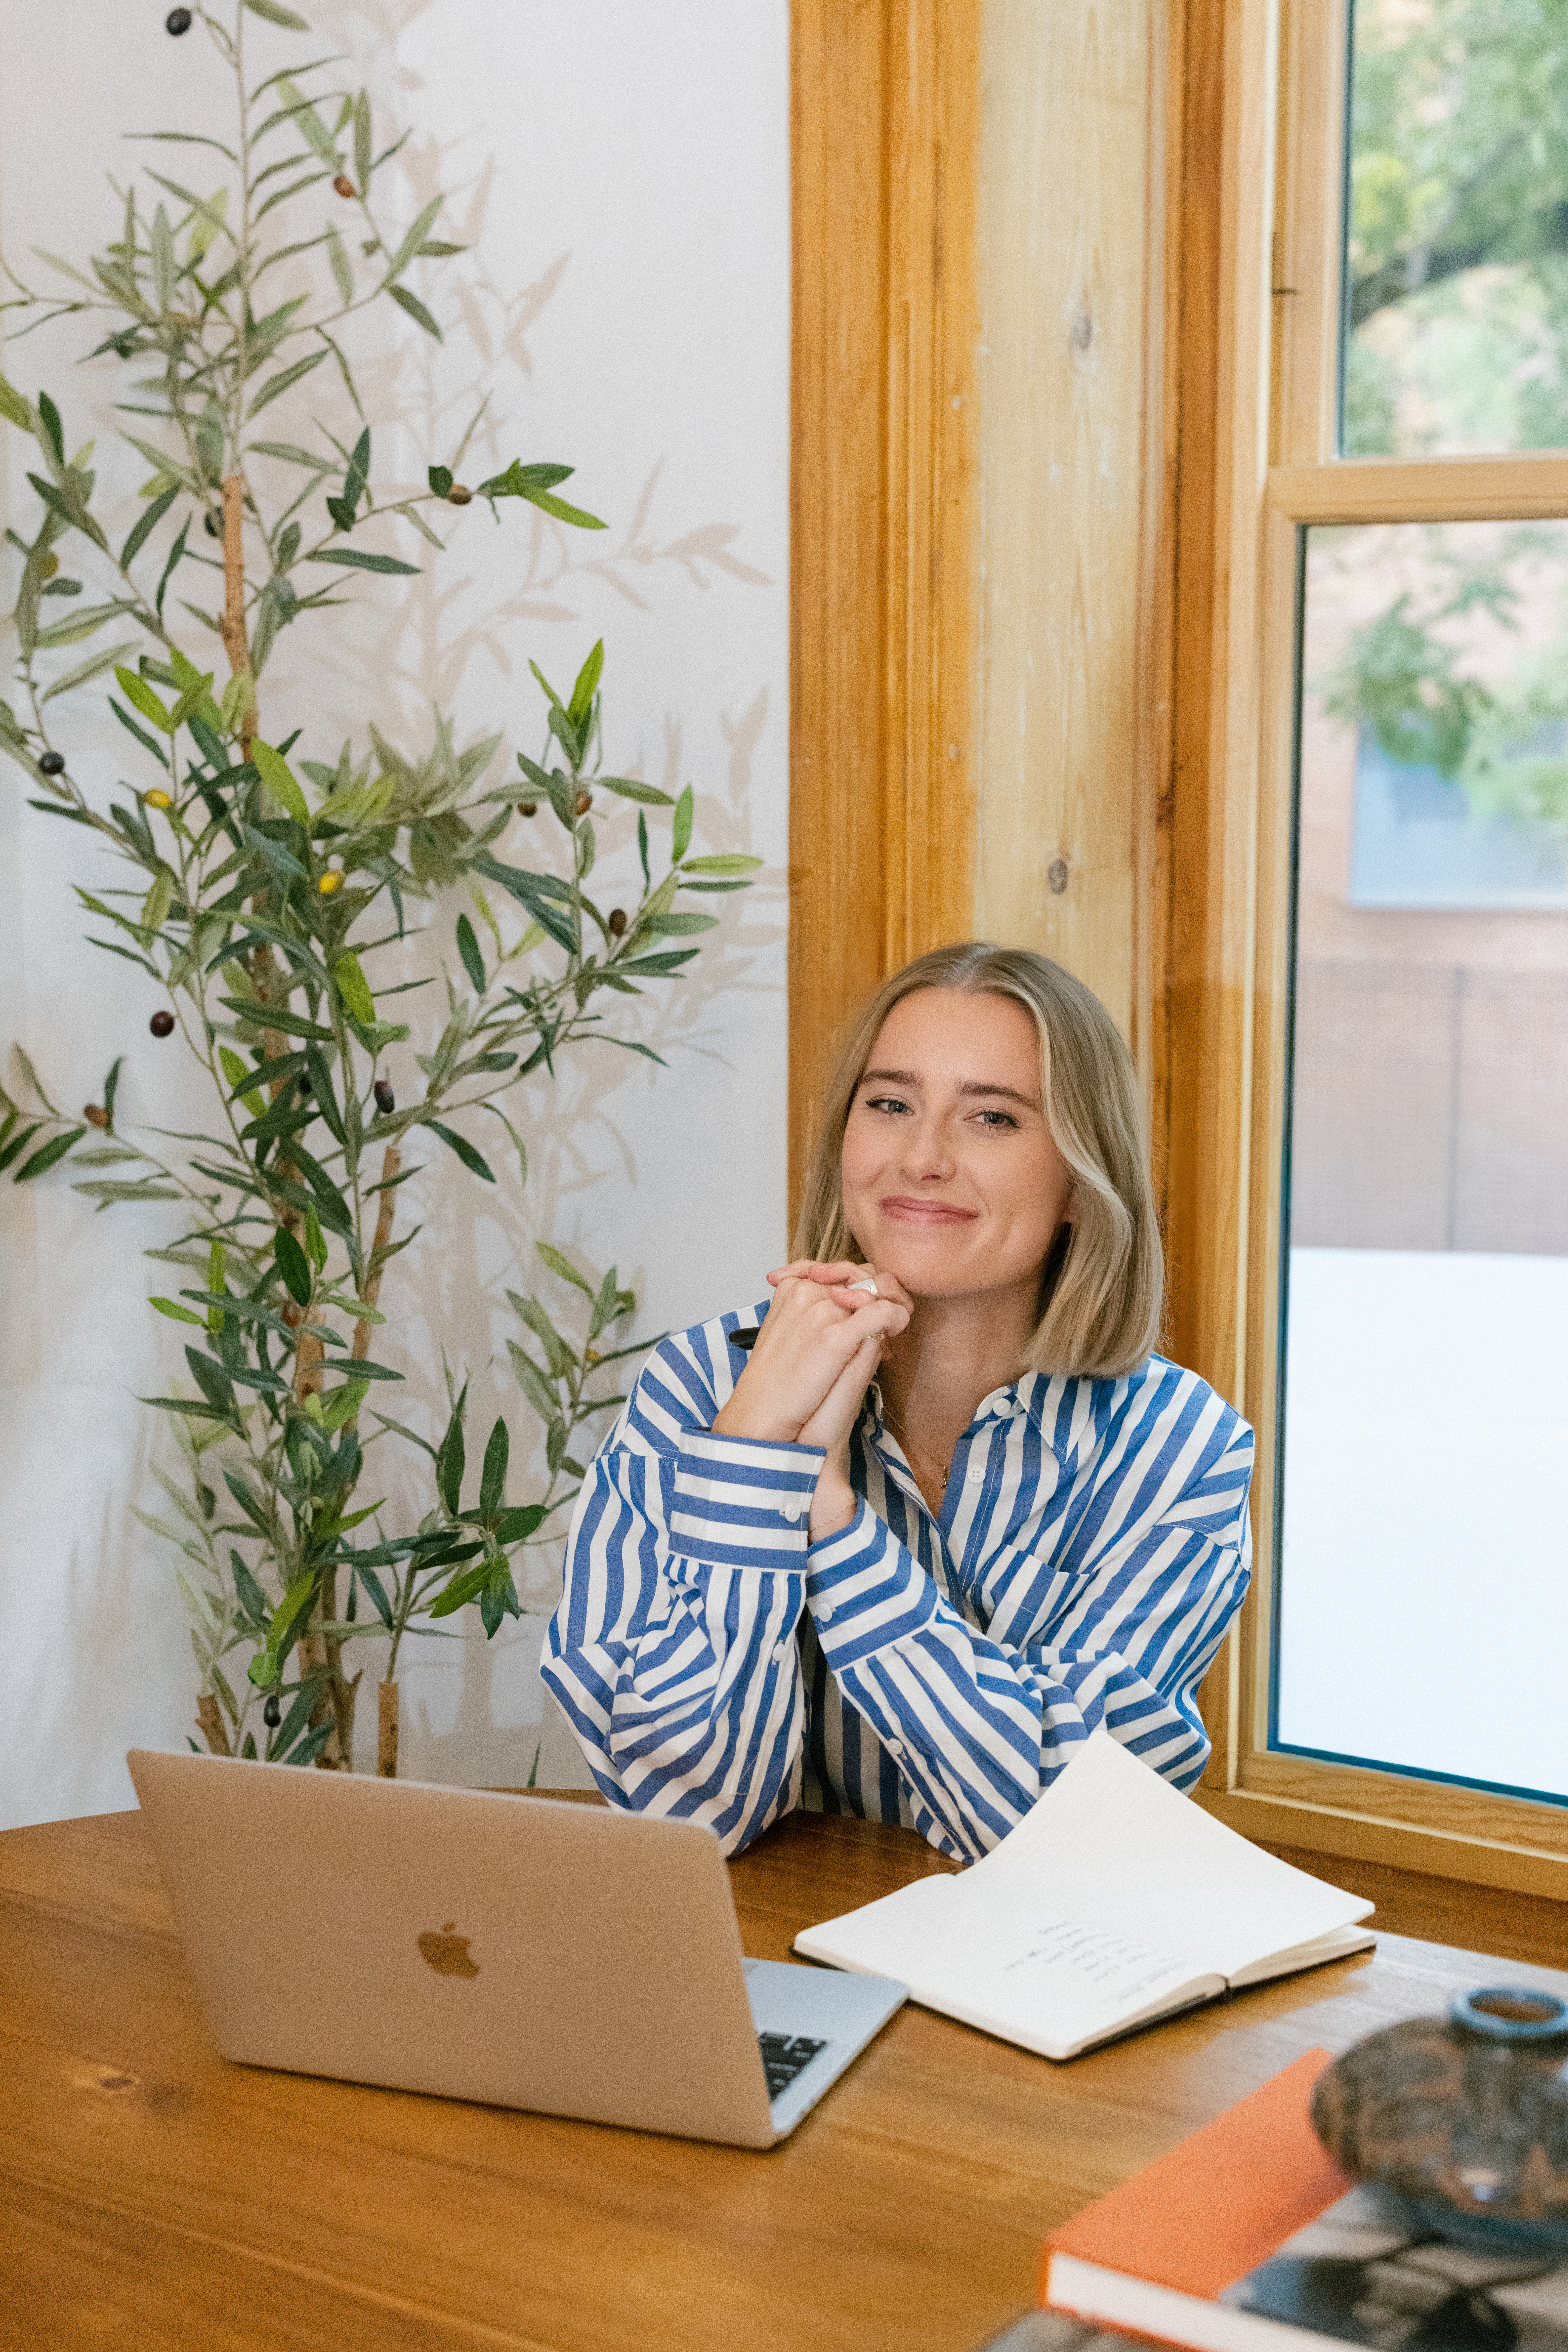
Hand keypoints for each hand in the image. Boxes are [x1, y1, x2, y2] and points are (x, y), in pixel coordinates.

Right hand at [713, 1262, 908, 1445]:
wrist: (762, 1411)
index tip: (861, 1313)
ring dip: (890, 1307)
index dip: (860, 1289)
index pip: (842, 1270)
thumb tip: (850, 1308)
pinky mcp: (835, 1336)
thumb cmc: (777, 1379)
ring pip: (877, 1291)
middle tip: (883, 1324)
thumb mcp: (792, 1333)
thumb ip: (817, 1312)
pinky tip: (895, 1331)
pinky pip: (882, 1312)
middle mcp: (808, 1290)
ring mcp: (822, 1311)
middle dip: (879, 1296)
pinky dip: (896, 1318)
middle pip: (863, 1276)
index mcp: (794, 1286)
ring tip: (888, 1334)